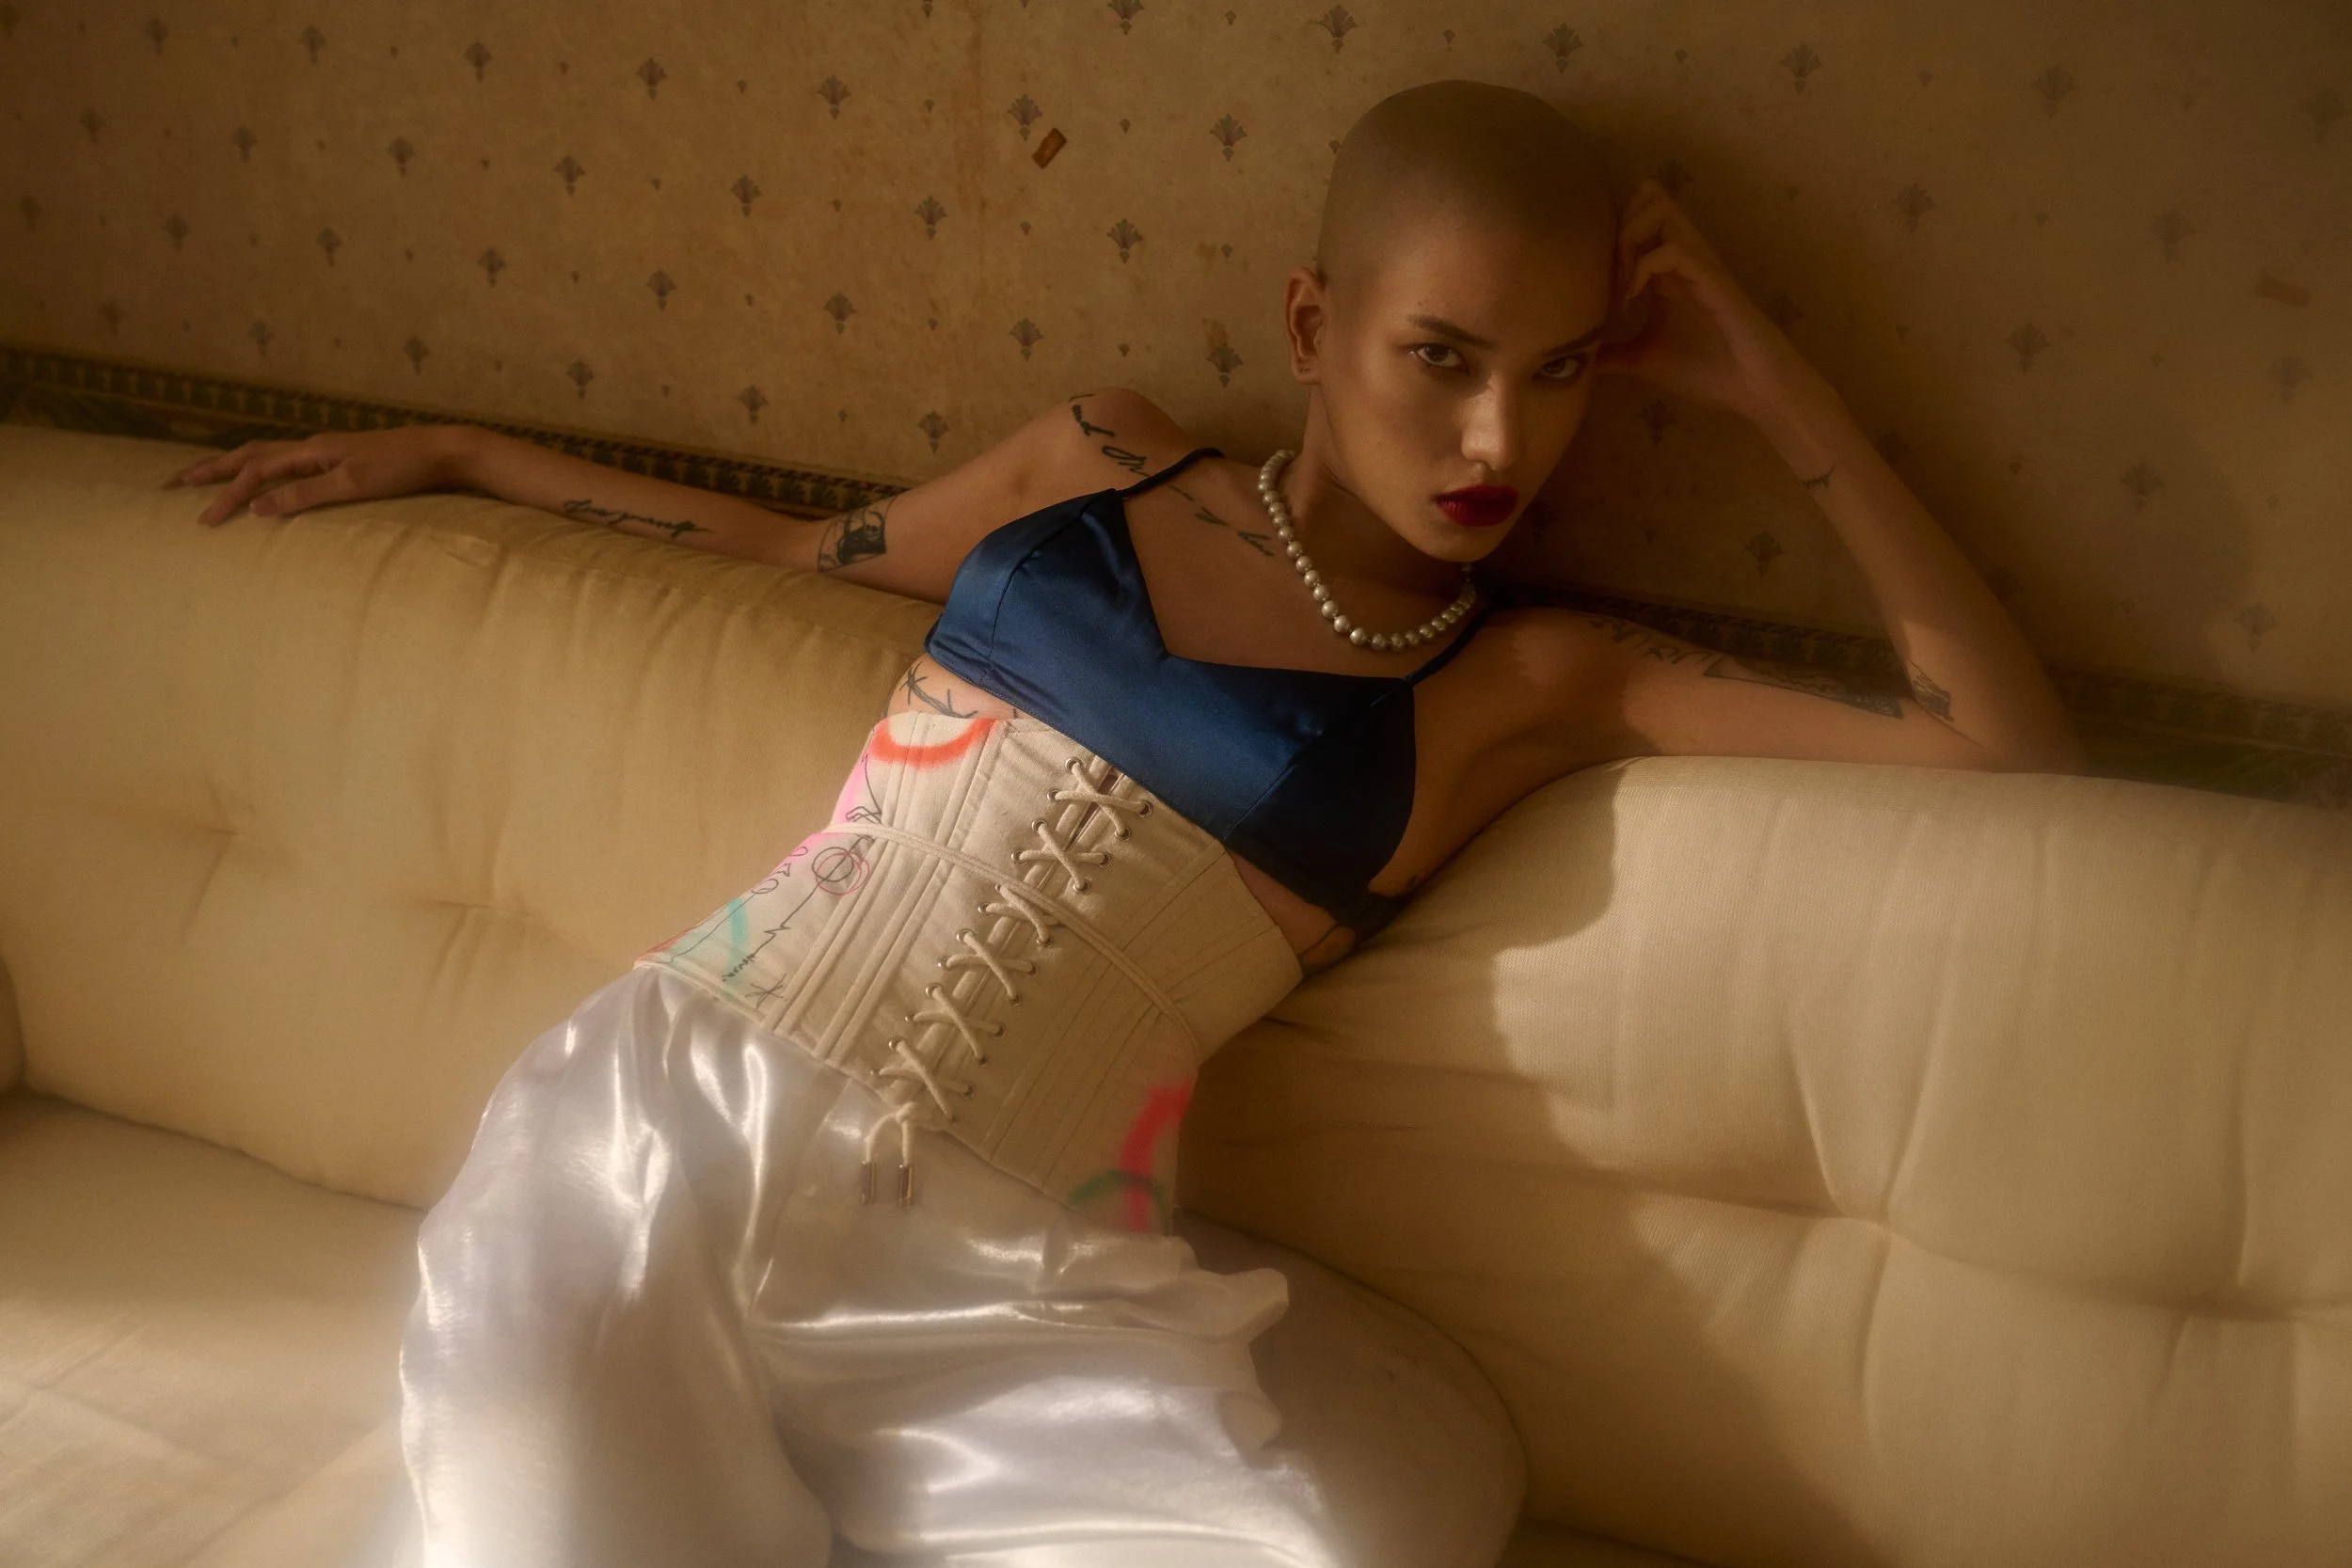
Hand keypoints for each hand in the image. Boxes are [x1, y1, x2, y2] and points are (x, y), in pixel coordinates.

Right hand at [163, 424, 475, 526]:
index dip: (226, 495)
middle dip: (209, 469)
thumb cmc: (403, 469)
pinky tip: (263, 480)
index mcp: (311, 451)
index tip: (203, 520)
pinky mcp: (342, 460)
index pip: (254, 472)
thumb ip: (306, 494)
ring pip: (266, 454)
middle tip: (171, 482)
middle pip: (249, 454)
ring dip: (232, 465)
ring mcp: (327, 452)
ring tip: (204, 476)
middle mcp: (313, 447)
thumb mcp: (354, 485)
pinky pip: (288, 462)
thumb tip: (258, 508)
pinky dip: (263, 469)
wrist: (445, 452)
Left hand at [1593, 178, 1821, 424]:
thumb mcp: (1644, 360)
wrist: (1753, 388)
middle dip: (1614, 227)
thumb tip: (1573, 360)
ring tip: (1618, 285)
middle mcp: (1679, 256)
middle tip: (1603, 275)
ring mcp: (1696, 262)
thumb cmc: (1707, 370)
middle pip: (1645, 196)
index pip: (1631, 219)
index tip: (1589, 285)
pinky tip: (1631, 301)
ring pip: (1658, 207)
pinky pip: (1673, 248)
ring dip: (1627, 239)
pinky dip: (1642, 268)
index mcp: (1664, 269)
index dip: (1603, 240)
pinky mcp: (1711, 278)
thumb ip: (1612, 354)